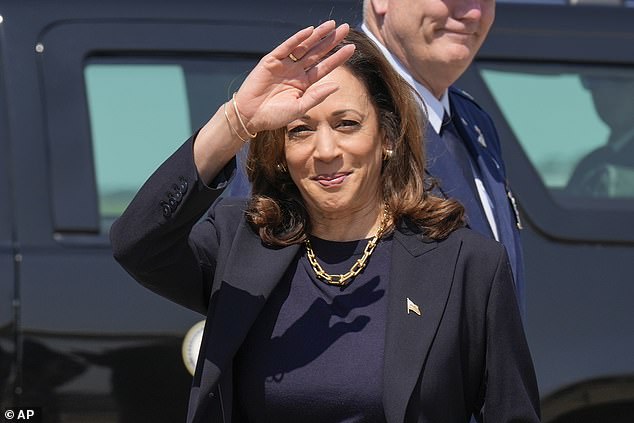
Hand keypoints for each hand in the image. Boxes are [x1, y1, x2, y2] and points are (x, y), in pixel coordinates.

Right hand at [233, 21, 354, 133]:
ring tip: (331, 25)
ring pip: (304, 47)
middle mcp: (295, 71)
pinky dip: (297, 39)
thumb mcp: (299, 108)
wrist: (250, 116)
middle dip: (331, 41)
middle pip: (317, 53)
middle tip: (345, 29)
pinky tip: (309, 31)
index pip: (324, 67)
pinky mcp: (271, 61)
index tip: (351, 48)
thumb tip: (336, 85)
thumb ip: (317, 96)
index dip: (338, 57)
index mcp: (304, 84)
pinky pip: (286, 47)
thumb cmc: (273, 116)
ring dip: (317, 36)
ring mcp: (284, 65)